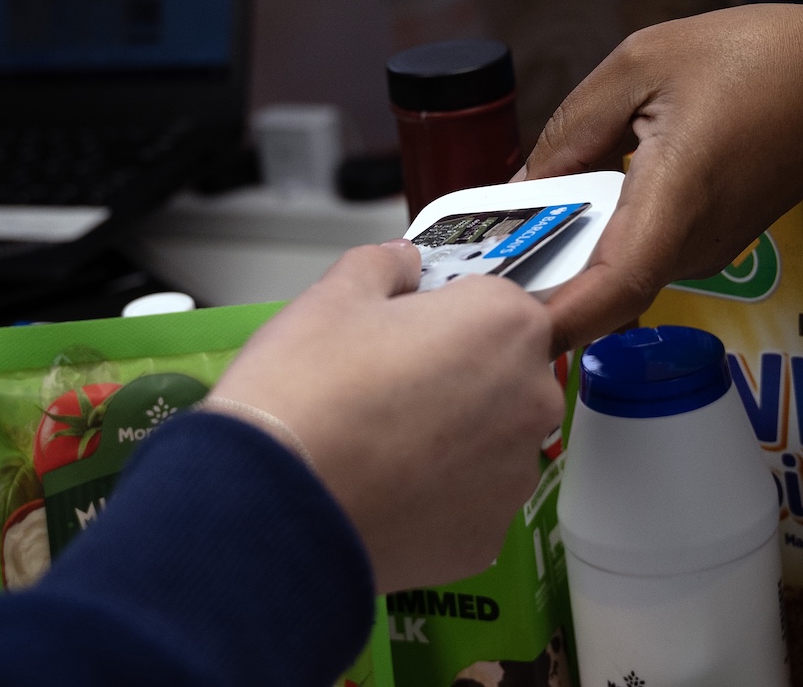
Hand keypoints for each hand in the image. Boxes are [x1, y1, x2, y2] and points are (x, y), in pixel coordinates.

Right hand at [211, 241, 563, 592]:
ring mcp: (513, 476)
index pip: (498, 304)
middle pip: (504, 375)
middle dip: (459, 377)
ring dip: (451, 441)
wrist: (273, 505)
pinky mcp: (487, 538)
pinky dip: (436, 499)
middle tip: (387, 388)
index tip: (406, 332)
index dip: (448, 315)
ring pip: (489, 444)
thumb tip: (404, 264)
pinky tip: (383, 493)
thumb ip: (384, 266)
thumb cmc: (306, 388)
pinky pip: (468, 504)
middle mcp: (530, 400)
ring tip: (379, 447)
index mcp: (506, 326)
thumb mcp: (333, 296)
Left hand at [527, 4, 802, 348]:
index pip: (614, 288)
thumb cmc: (760, 58)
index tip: (495, 326)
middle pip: (601, 289)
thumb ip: (572, 129)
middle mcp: (695, 244)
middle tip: (464, 260)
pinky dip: (598, 236)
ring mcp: (707, 252)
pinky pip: (639, 252)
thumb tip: (518, 190)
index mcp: (678, 196)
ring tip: (502, 225)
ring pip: (617, 270)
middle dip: (535, 282)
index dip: (553, 318)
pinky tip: (568, 201)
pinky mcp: (710, 245)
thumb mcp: (643, 62)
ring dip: (564, 254)